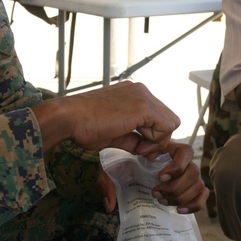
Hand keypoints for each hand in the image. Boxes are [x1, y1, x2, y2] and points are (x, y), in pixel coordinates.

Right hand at [33, 80, 180, 154]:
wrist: (69, 118)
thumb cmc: (83, 126)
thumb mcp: (115, 133)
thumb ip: (133, 138)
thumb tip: (146, 148)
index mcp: (134, 93)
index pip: (158, 116)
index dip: (153, 136)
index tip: (138, 147)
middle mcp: (141, 91)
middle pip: (168, 119)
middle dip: (158, 138)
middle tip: (141, 150)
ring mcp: (143, 96)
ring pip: (171, 123)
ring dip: (156, 140)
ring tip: (137, 147)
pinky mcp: (143, 107)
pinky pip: (166, 127)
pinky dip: (155, 141)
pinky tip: (138, 146)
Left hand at [96, 142, 208, 214]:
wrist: (128, 172)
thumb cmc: (122, 167)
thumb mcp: (111, 170)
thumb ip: (107, 182)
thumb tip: (110, 205)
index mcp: (167, 149)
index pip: (185, 152)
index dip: (176, 166)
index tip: (159, 177)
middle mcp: (181, 161)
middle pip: (193, 171)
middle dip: (176, 186)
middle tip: (155, 193)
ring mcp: (187, 175)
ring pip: (198, 184)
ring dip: (181, 196)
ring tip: (162, 201)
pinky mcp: (190, 189)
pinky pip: (203, 194)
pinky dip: (195, 204)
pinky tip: (179, 210)